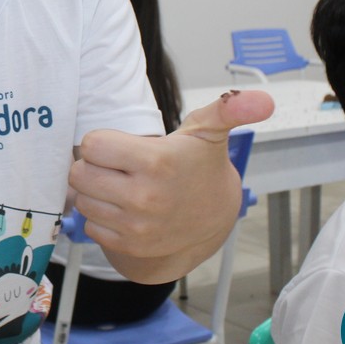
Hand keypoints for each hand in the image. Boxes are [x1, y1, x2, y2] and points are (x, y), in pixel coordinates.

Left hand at [69, 89, 273, 273]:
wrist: (214, 218)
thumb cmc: (201, 166)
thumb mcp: (209, 132)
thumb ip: (227, 108)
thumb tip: (264, 98)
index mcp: (156, 162)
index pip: (92, 144)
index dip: (102, 141)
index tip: (120, 145)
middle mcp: (143, 197)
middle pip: (80, 173)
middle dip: (93, 165)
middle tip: (116, 165)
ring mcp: (135, 226)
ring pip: (82, 199)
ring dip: (94, 191)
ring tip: (120, 184)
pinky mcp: (129, 245)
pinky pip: (90, 225)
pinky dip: (100, 215)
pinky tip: (121, 207)